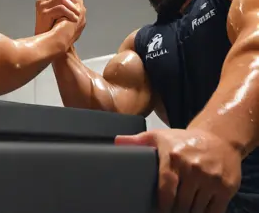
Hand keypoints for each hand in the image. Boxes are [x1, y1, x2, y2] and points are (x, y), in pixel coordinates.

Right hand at [35, 0, 85, 35]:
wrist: (46, 42)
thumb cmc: (54, 28)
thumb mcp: (58, 13)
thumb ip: (64, 3)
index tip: (76, 1)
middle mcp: (42, 0)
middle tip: (79, 8)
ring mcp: (42, 6)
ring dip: (72, 7)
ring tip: (78, 15)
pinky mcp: (44, 13)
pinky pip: (60, 8)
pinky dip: (70, 13)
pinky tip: (75, 19)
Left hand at [115, 128, 241, 212]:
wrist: (218, 138)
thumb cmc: (184, 140)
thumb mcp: (159, 136)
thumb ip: (137, 141)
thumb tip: (116, 142)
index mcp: (173, 157)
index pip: (165, 188)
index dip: (161, 205)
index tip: (158, 210)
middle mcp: (192, 168)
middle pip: (180, 203)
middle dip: (174, 211)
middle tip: (169, 210)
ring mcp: (210, 179)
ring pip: (196, 210)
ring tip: (181, 209)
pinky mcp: (225, 188)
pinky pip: (214, 212)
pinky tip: (197, 210)